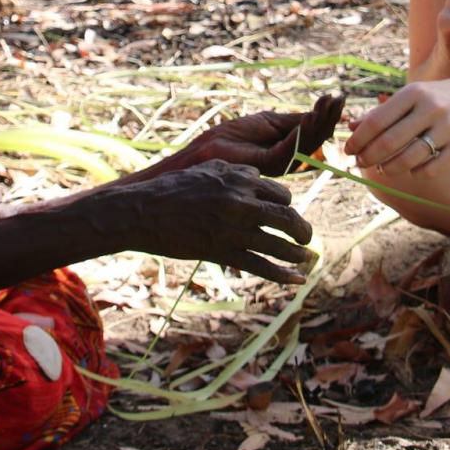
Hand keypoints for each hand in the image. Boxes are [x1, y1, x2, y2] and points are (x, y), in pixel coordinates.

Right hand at [116, 160, 315, 282]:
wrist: (143, 211)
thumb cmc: (173, 188)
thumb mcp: (208, 168)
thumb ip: (236, 172)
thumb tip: (258, 176)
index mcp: (239, 180)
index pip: (282, 193)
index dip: (288, 205)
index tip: (286, 213)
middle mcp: (241, 203)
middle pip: (288, 218)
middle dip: (303, 230)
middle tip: (306, 238)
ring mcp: (233, 230)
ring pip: (278, 245)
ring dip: (297, 254)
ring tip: (306, 259)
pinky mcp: (222, 252)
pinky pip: (261, 266)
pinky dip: (283, 275)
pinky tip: (297, 281)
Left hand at [184, 94, 345, 176]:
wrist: (206, 150)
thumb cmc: (232, 135)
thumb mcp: (268, 122)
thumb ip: (293, 121)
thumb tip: (320, 113)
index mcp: (289, 148)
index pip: (315, 132)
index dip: (327, 115)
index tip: (338, 97)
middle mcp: (289, 158)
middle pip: (317, 138)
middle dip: (328, 117)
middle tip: (339, 98)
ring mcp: (280, 163)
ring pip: (308, 143)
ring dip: (319, 122)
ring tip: (328, 104)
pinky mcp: (268, 165)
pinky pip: (290, 148)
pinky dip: (301, 133)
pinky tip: (309, 118)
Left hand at [343, 78, 449, 177]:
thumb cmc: (444, 98)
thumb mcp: (415, 95)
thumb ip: (384, 111)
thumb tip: (352, 127)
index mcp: (415, 92)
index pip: (377, 121)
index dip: (358, 139)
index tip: (348, 150)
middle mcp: (432, 108)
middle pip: (389, 142)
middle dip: (369, 157)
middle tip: (360, 163)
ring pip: (410, 159)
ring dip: (391, 168)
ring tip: (383, 168)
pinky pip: (432, 169)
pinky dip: (417, 173)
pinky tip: (412, 171)